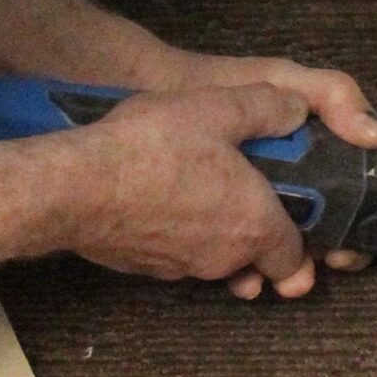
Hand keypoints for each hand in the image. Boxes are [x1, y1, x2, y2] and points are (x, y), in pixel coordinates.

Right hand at [60, 83, 311, 297]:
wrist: (77, 186)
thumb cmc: (154, 147)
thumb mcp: (217, 108)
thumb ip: (266, 108)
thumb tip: (296, 112)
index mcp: (255, 226)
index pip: (295, 260)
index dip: (299, 241)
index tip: (293, 217)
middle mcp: (224, 259)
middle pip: (255, 263)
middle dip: (256, 237)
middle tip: (243, 195)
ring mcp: (181, 269)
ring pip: (215, 262)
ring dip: (216, 238)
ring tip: (199, 194)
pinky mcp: (144, 268)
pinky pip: (176, 256)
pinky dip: (177, 236)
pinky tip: (158, 200)